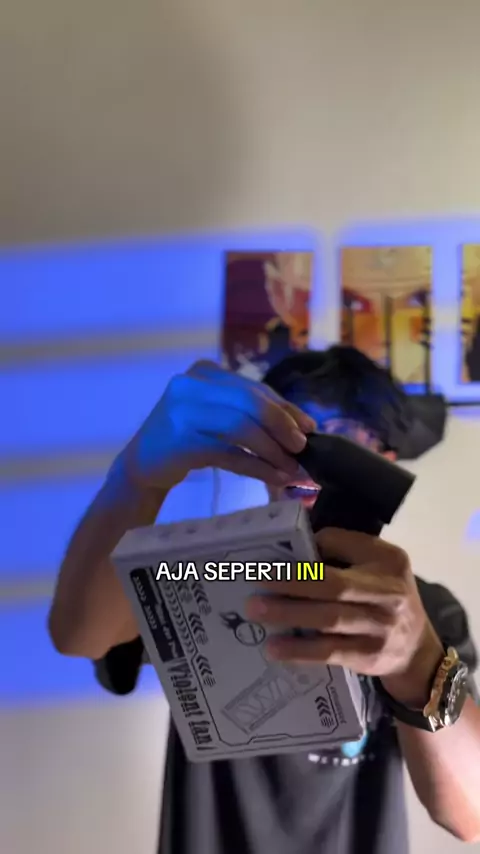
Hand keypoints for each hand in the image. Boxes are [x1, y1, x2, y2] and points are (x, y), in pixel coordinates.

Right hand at [122, 360, 315, 491]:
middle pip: (250, 402)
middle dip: (282, 426)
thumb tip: (300, 427)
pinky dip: (255, 466)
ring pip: (240, 427)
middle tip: (302, 448)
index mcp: (205, 372)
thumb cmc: (187, 439)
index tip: (309, 427)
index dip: (285, 408)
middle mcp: (191, 385)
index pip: (254, 387)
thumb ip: (248, 413)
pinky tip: (274, 477)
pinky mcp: (180, 442)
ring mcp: (182, 412)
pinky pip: (228, 453)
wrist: (142, 465)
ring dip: (271, 450)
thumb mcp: (216, 415)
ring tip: (291, 467)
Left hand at [246, 528, 443, 706]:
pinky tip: (275, 648)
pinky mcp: (369, 657)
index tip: (277, 554)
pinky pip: (330, 652)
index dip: (314, 550)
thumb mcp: (380, 565)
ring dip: (290, 615)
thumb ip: (346, 550)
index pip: (347, 546)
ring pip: (329, 620)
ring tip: (257, 612)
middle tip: (258, 582)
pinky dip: (301, 650)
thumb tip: (300, 546)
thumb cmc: (386, 597)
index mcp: (389, 561)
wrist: (417, 650)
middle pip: (335, 586)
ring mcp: (381, 628)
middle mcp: (388, 593)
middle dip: (292, 583)